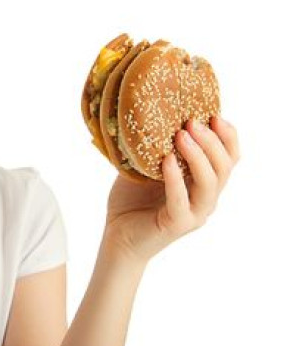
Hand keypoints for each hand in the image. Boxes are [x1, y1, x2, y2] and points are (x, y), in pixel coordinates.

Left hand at [103, 116, 239, 263]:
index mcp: (202, 182)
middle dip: (212, 141)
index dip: (228, 137)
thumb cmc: (132, 199)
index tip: (214, 114)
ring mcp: (194, 213)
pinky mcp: (177, 225)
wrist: (117, 235)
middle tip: (193, 121)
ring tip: (182, 135)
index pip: (229, 158)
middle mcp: (205, 198)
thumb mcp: (143, 165)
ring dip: (198, 156)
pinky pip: (181, 200)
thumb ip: (153, 145)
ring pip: (210, 183)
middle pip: (224, 167)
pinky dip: (175, 179)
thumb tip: (147, 110)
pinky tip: (167, 160)